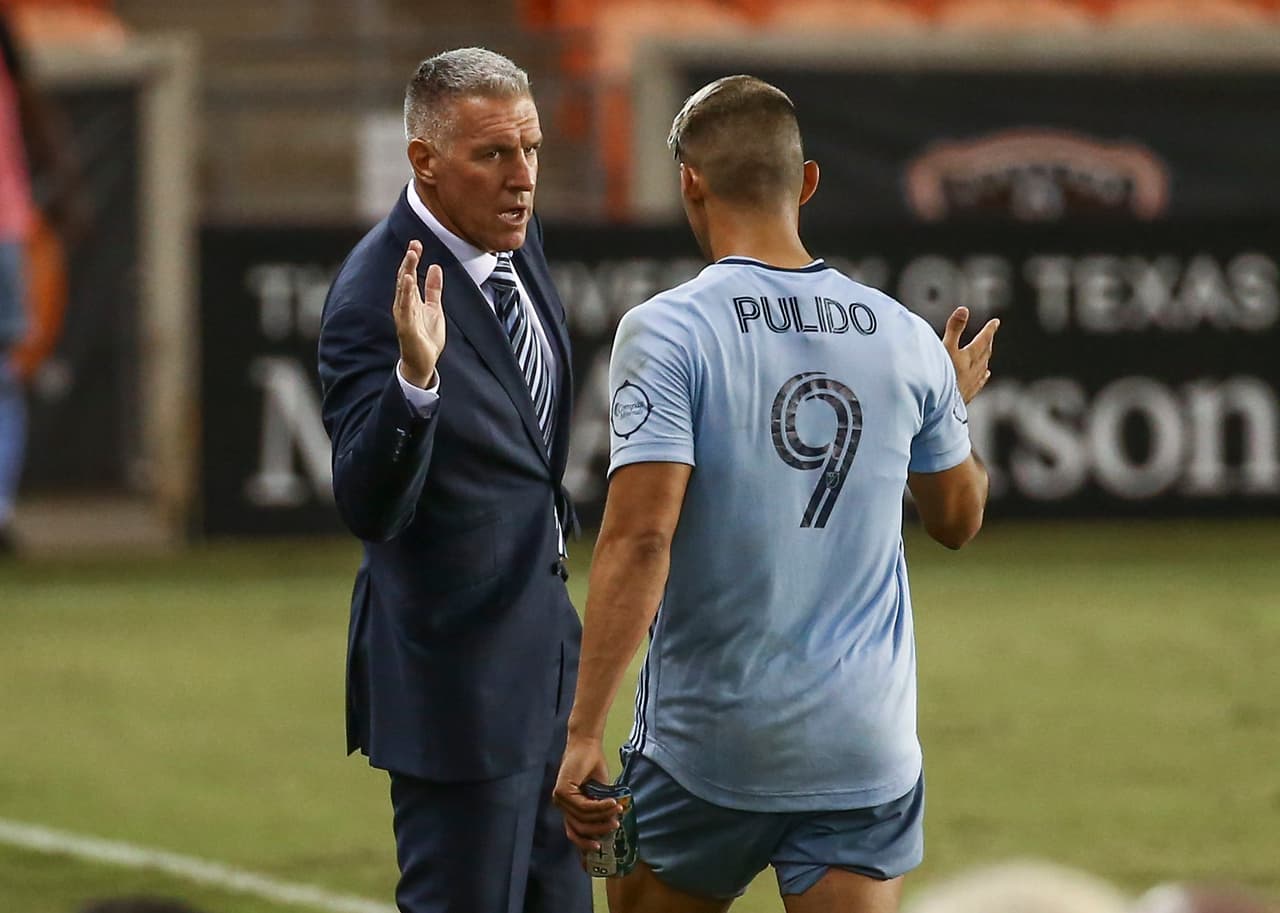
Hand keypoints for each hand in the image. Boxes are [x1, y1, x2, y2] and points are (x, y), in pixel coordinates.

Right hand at [393, 240, 445, 387]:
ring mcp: (404, 315)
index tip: (417, 243)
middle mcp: (404, 305)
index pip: (410, 275)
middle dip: (409, 261)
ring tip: (411, 256)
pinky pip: (405, 308)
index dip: (413, 259)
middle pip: (405, 278)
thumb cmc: (426, 336)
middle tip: (414, 244)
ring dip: (407, 272)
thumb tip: (436, 266)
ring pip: (403, 290)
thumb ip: (434, 289)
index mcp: (411, 300)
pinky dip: (406, 294)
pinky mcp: (406, 327)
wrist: (423, 362)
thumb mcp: (434, 308)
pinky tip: (409, 281)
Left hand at [552, 735, 621, 853]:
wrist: (587, 745)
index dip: (584, 847)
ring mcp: (560, 799)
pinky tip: (612, 803)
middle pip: (578, 830)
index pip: (574, 833)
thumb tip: (612, 829)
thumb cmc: (593, 767)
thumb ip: (601, 811)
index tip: (596, 857)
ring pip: (583, 819)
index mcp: (569, 809)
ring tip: (618, 813)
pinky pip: (583, 807)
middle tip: (614, 829)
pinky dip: (600, 807)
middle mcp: (561, 806)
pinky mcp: (562, 791)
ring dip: (602, 817)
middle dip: (597, 832)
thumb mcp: (600, 794)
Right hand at [943, 306, 999, 403]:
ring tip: (988, 353)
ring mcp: (972, 382)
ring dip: (986, 358)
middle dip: (988, 342)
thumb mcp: (944, 347)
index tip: (996, 322)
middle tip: (991, 334)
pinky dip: (984, 375)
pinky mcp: (967, 394)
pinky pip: (980, 381)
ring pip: (984, 367)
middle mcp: (975, 369)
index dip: (989, 330)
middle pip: (985, 353)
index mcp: (970, 356)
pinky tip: (985, 375)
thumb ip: (954, 329)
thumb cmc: (940, 374)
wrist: (939, 404)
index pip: (983, 340)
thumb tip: (963, 309)